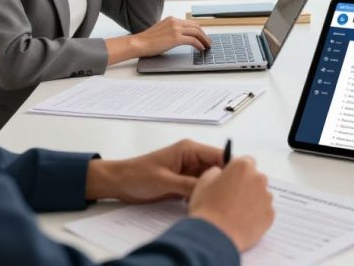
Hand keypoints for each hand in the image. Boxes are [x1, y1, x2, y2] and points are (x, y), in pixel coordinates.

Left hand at [85, 139, 225, 202]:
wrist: (117, 183)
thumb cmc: (136, 175)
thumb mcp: (165, 181)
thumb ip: (190, 185)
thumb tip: (212, 190)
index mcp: (190, 150)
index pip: (219, 156)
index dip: (230, 169)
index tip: (236, 185)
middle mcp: (192, 158)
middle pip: (217, 169)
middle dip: (221, 182)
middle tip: (225, 198)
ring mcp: (188, 170)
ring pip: (209, 180)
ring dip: (210, 190)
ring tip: (213, 202)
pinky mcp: (183, 181)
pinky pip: (199, 188)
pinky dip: (201, 195)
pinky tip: (200, 204)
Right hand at [132, 16, 211, 56]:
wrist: (139, 43)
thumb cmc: (147, 40)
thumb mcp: (162, 30)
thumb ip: (171, 30)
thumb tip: (181, 36)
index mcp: (172, 19)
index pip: (191, 23)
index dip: (199, 30)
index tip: (203, 36)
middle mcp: (175, 22)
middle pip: (196, 26)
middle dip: (204, 35)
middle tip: (208, 42)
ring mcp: (176, 29)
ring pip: (197, 32)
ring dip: (204, 40)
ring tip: (207, 46)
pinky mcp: (176, 38)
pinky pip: (193, 40)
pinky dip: (199, 44)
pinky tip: (201, 48)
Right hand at [189, 157, 274, 251]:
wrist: (215, 236)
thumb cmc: (207, 208)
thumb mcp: (203, 182)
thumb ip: (216, 172)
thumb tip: (222, 174)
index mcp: (243, 167)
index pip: (246, 161)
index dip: (238, 171)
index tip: (232, 179)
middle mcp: (258, 179)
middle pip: (255, 178)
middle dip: (246, 185)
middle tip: (231, 199)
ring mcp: (266, 198)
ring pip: (261, 195)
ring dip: (252, 200)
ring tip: (235, 213)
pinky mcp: (269, 215)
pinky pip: (264, 212)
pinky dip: (256, 215)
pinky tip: (242, 222)